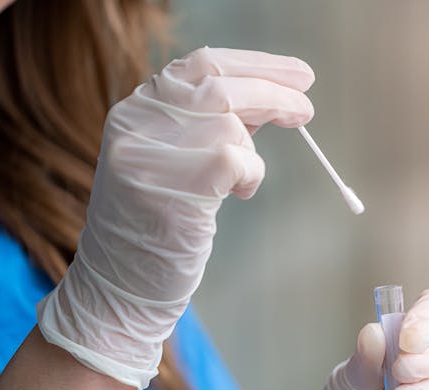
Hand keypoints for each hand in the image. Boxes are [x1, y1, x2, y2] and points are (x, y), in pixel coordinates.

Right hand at [37, 48, 313, 388]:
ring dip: (252, 154)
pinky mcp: (171, 187)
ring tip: (242, 183)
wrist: (121, 286)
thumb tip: (271, 99)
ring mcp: (148, 153)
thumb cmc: (158, 226)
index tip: (299, 75)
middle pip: (221, 85)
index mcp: (136, 110)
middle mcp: (136, 123)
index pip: (202, 64)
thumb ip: (213, 126)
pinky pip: (235, 158)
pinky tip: (239, 193)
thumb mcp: (177, 161)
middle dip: (274, 92)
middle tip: (307, 109)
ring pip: (230, 124)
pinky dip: (251, 174)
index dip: (257, 65)